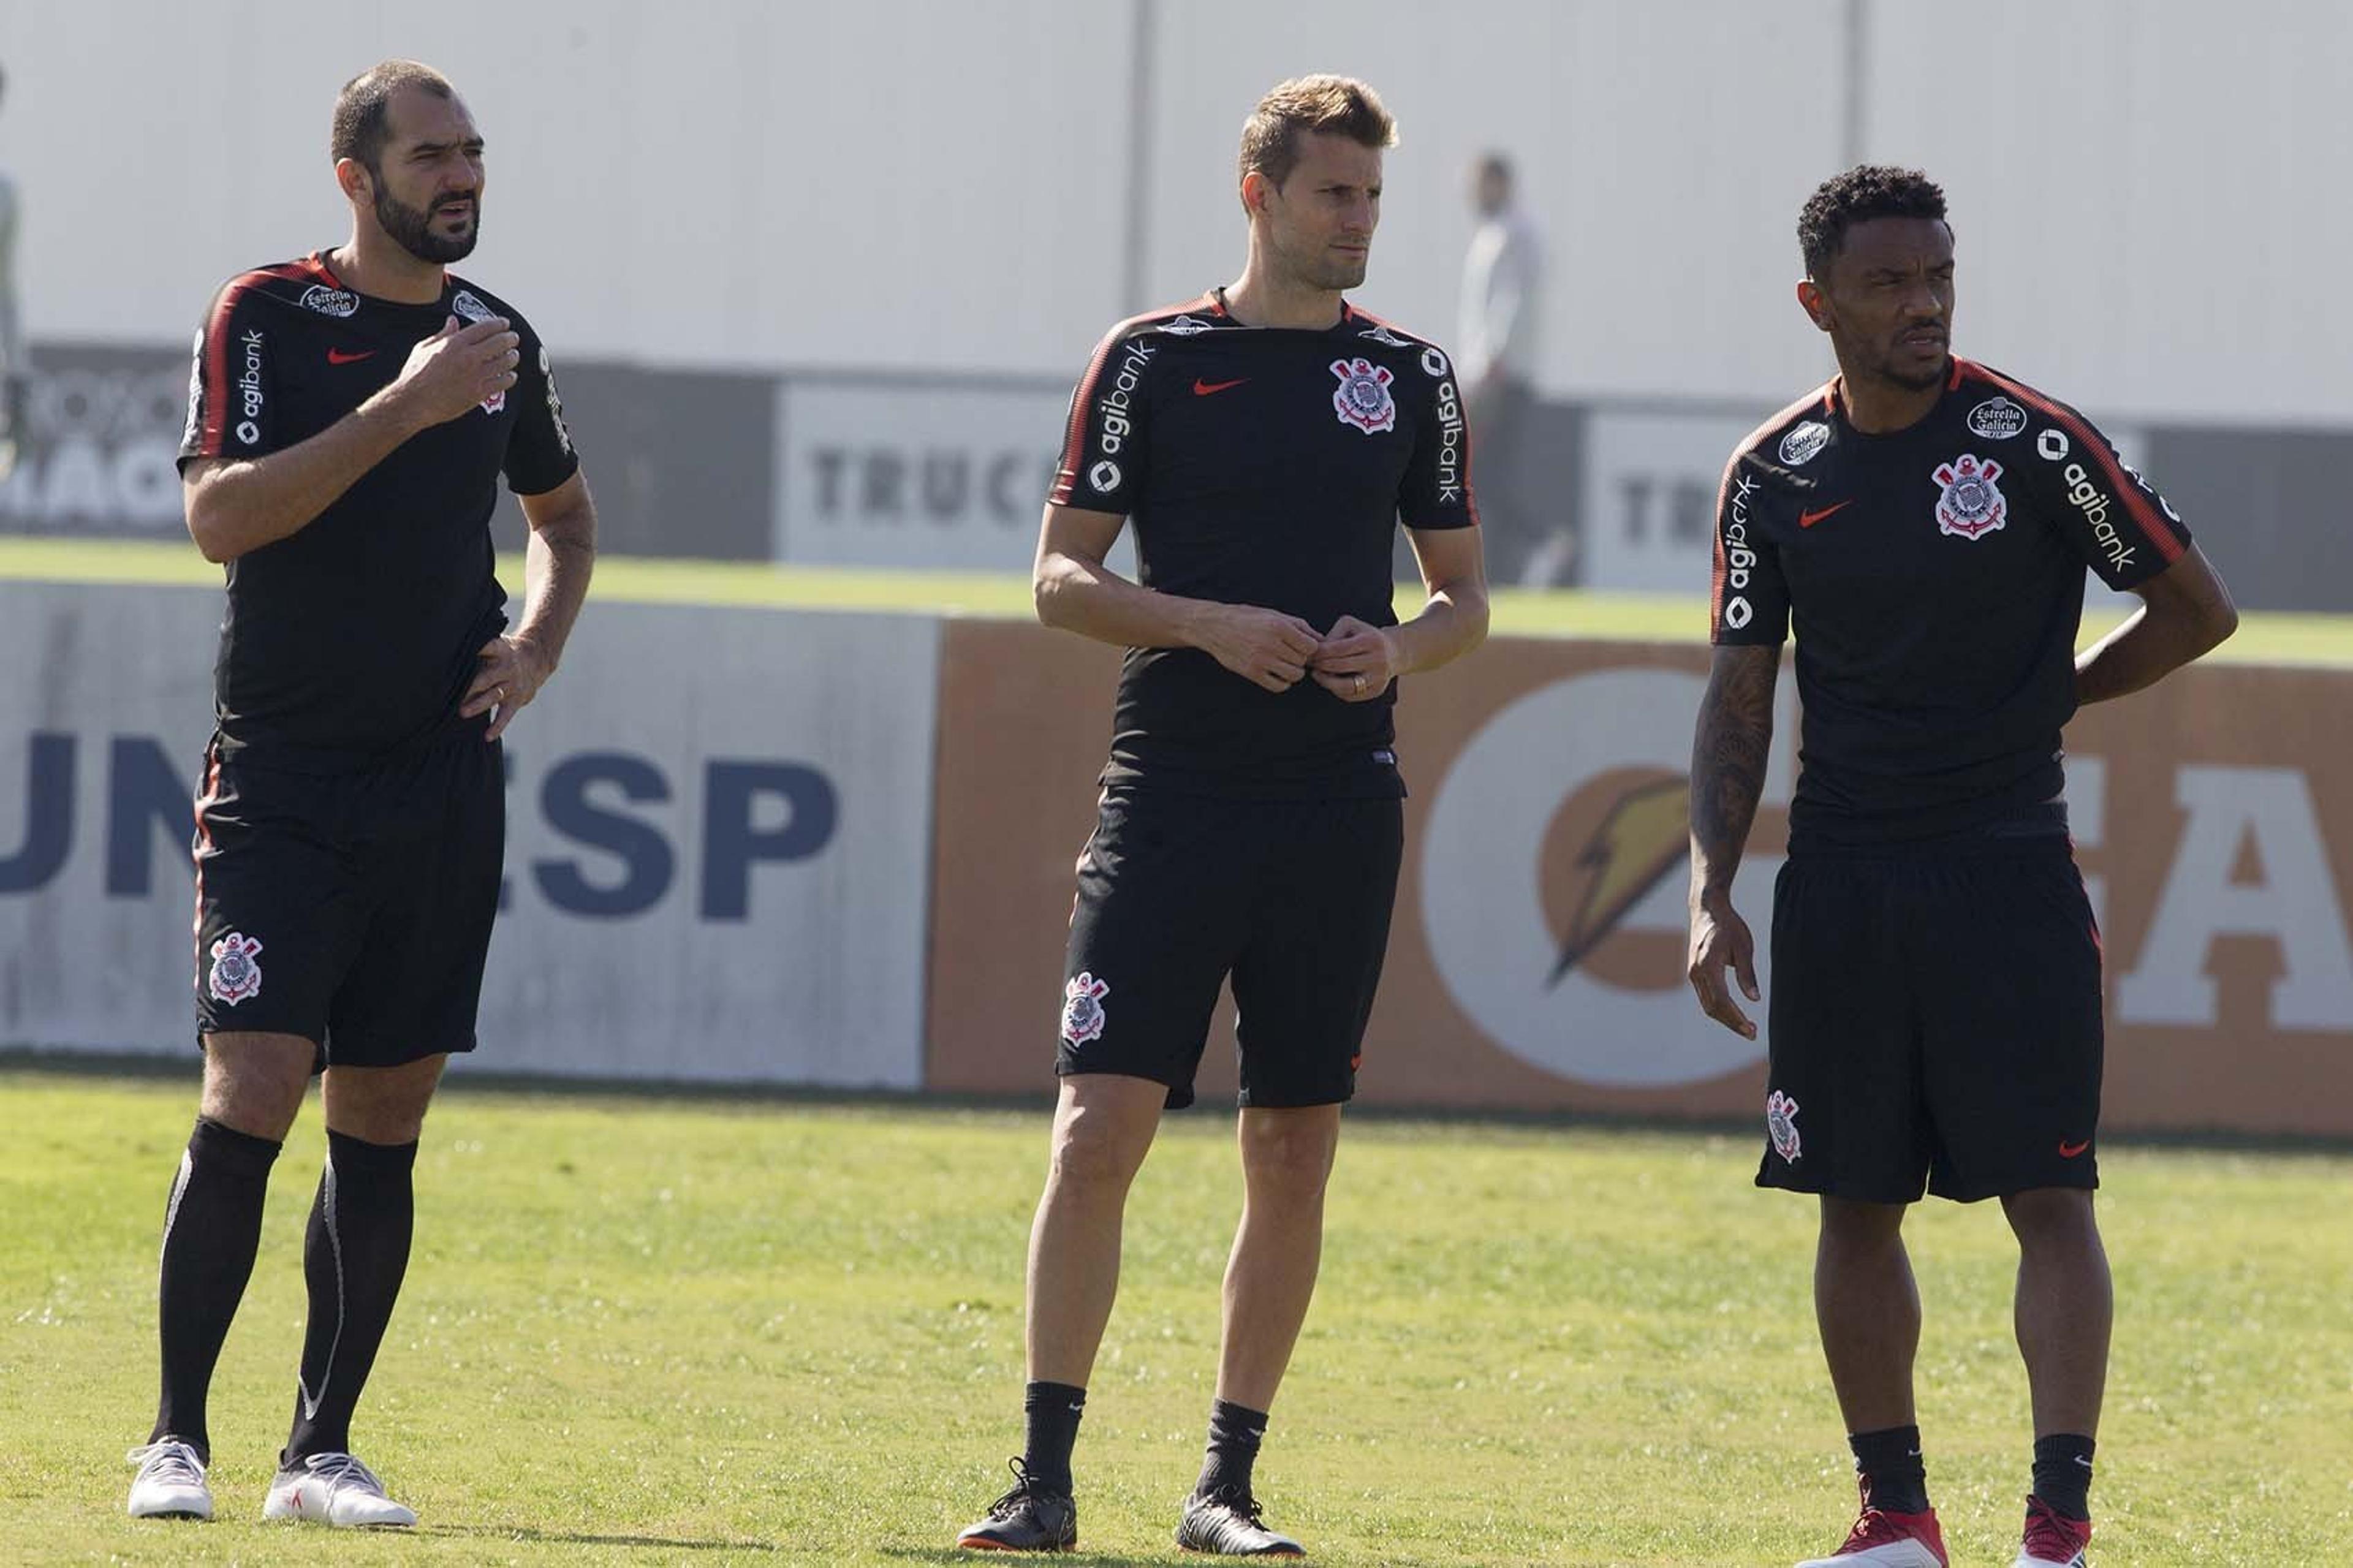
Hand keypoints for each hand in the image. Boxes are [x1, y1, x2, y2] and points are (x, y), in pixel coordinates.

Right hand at [385, 315, 519, 430]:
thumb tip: (452, 320)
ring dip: (513, 357)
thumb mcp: (424, 348)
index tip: (505, 323)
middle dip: (510, 338)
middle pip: (499, 342)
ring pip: (504, 362)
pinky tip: (510, 376)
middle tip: (514, 337)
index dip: (498, 324)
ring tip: (514, 355)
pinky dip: (509, 378)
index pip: (484, 328)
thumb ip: (442, 334)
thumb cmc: (415, 375)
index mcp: (454, 343)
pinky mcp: (479, 393)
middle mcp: (468, 357)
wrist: (413, 402)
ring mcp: (475, 375)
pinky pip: (502, 383)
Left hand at [462, 635, 552, 739]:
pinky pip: (506, 715)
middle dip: (470, 686)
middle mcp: (506, 667)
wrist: (536, 660)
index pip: (487, 647)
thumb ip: (478, 652)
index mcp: (499, 650)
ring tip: (463, 712)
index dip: (476, 649)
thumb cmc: (503, 654)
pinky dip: (498, 726)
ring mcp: (512, 685)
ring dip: (478, 704)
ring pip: (494, 695)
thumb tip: (446, 661)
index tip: (457, 653)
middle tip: (452, 693)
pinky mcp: (517, 700)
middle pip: (486, 676)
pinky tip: (487, 736)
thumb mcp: (495, 646)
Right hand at [1192, 603, 1322, 692]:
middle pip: (1302, 661)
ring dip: (1293, 671)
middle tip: (1290, 653)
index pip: (1310, 646)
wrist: (1214, 626)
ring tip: (1285, 663)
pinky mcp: (1251, 673)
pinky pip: (1278, 686)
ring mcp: (1261, 660)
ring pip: (1294, 675)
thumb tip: (1321, 639)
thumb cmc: (1246, 617)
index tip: (1302, 646)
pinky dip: (1283, 683)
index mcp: (1278, 626)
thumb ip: (1298, 626)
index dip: (1309, 647)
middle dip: (1300, 658)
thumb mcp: (1273, 614)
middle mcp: (1270, 644)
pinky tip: (1277, 674)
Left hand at [1308, 614, 1399, 701]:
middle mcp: (1378, 660)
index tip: (1310, 654)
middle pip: (1341, 667)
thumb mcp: (1351, 626)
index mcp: (1371, 641)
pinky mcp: (1377, 690)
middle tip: (1311, 664)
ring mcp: (1378, 678)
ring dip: (1326, 682)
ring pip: (1346, 687)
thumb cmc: (1365, 636)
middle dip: (1321, 666)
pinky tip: (1330, 681)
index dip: (1320, 653)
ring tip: (1317, 675)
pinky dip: (1336, 690)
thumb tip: (1318, 651)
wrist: (1394, 652)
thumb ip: (1333, 635)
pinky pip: (1351, 695)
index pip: (1339, 649)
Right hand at [1686, 894, 1759, 1039]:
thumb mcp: (1744, 947)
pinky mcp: (1694, 973)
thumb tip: (1754, 999)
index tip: (1751, 1029)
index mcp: (1708, 964)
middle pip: (1713, 1007)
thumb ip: (1747, 974)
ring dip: (1726, 1018)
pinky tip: (1734, 1013)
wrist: (1706, 909)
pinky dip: (1720, 1008)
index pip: (1721, 1000)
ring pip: (1708, 1005)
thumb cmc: (1728, 925)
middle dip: (1732, 1023)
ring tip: (1747, 1027)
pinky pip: (1706, 997)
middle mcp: (1696, 972)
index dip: (1736, 1018)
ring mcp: (1692, 973)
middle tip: (1753, 1034)